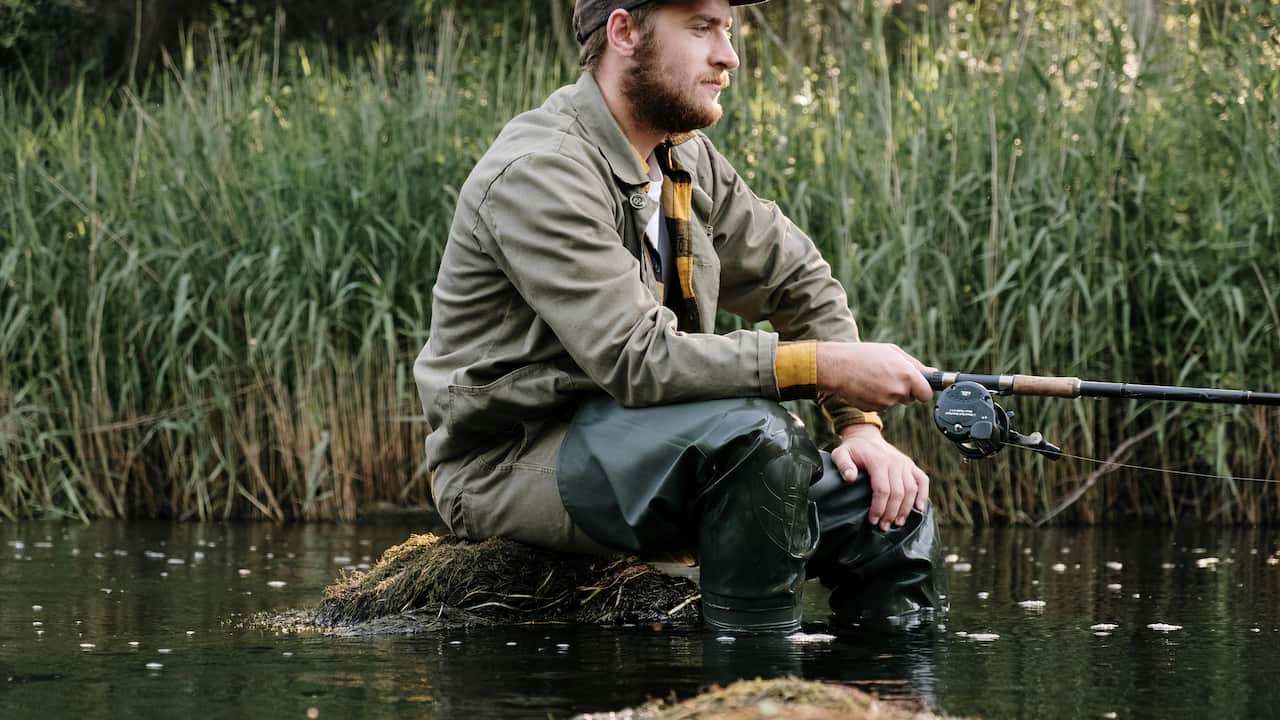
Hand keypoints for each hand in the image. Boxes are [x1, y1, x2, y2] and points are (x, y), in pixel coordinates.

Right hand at [816, 342, 933, 411]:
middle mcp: (898, 391)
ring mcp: (885, 402)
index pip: (926, 394)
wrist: (836, 367)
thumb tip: (933, 373)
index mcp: (907, 375)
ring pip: (894, 402)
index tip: (917, 386)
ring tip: (873, 378)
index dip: (922, 390)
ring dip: (888, 393)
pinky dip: (876, 398)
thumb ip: (915, 365)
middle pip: (910, 399)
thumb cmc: (863, 355)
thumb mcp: (892, 352)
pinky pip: (881, 406)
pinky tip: (866, 386)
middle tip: (888, 375)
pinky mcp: (873, 409)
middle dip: (903, 390)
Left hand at [831, 424, 929, 530]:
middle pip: (898, 493)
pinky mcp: (911, 465)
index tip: (873, 520)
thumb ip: (843, 465)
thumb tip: (850, 478)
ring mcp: (905, 463)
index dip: (879, 507)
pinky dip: (923, 495)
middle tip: (884, 527)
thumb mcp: (840, 453)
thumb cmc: (852, 449)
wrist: (865, 436)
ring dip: (906, 509)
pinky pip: (923, 480)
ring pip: (911, 490)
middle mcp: (895, 462)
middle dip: (891, 513)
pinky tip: (919, 509)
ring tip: (897, 523)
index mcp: (878, 460)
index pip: (882, 489)